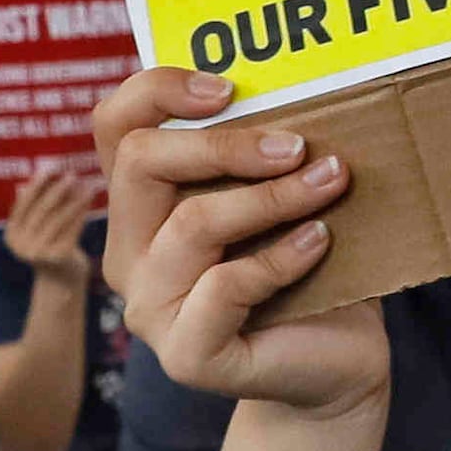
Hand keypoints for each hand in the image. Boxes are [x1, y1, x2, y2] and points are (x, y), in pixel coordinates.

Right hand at [0, 159, 100, 281]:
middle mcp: (20, 245)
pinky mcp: (57, 258)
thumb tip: (36, 177)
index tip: (51, 168)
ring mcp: (37, 253)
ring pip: (59, 219)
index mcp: (11, 235)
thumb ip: (35, 206)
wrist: (62, 281)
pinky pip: (71, 230)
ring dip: (74, 200)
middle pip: (41, 210)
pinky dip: (81, 214)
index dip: (37, 184)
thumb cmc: (51, 245)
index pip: (23, 204)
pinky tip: (89, 202)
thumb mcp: (38, 228)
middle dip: (58, 190)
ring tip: (86, 186)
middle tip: (72, 175)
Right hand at [94, 66, 391, 417]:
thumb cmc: (310, 268)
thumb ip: (263, 153)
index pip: (114, 126)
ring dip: (270, 196)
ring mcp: (150, 309)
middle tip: (296, 145)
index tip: (229, 88)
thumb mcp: (279, 196)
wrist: (336, 363)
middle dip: (225, 144)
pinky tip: (321, 241)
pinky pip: (226, 286)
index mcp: (139, 207)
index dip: (157, 90)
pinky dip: (282, 256)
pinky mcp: (185, 355)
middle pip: (141, 163)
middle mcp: (129, 255)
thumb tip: (297, 91)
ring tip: (330, 182)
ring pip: (192, 224)